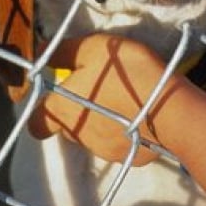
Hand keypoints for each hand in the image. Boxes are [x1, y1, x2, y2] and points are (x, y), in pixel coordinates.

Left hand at [27, 34, 190, 165]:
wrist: (169, 110)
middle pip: (66, 127)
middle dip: (76, 113)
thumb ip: (63, 51)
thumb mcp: (92, 48)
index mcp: (62, 110)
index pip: (36, 124)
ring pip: (92, 137)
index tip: (56, 98)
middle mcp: (77, 136)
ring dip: (100, 122)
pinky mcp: (128, 157)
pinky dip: (124, 132)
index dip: (42, 112)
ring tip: (122, 102)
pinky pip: (119, 144)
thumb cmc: (126, 74)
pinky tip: (139, 117)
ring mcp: (103, 150)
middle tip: (97, 92)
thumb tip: (40, 50)